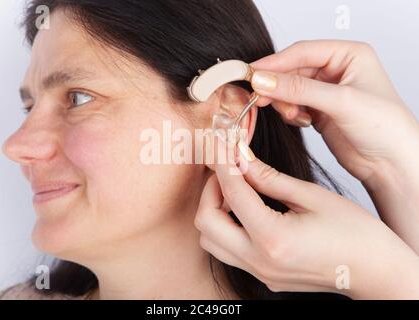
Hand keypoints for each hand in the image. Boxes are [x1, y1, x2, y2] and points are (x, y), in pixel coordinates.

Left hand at [195, 134, 418, 298]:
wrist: (374, 270)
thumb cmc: (354, 232)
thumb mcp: (311, 196)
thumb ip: (269, 178)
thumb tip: (242, 158)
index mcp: (273, 238)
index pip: (232, 193)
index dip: (223, 164)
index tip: (221, 145)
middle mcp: (259, 261)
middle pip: (206, 223)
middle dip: (210, 190)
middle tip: (227, 169)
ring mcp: (259, 273)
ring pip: (211, 241)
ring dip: (214, 211)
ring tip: (234, 188)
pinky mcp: (264, 277)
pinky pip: (228, 251)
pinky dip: (226, 227)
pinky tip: (244, 209)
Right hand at [249, 40, 418, 252]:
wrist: (391, 164)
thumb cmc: (385, 128)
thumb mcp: (341, 102)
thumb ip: (299, 90)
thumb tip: (263, 80)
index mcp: (348, 55)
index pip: (302, 52)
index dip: (275, 63)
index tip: (252, 74)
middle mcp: (336, 70)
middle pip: (292, 70)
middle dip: (277, 85)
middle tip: (258, 98)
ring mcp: (326, 91)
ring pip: (289, 89)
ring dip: (284, 102)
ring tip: (294, 116)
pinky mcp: (318, 110)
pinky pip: (292, 105)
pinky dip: (290, 113)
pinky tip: (302, 122)